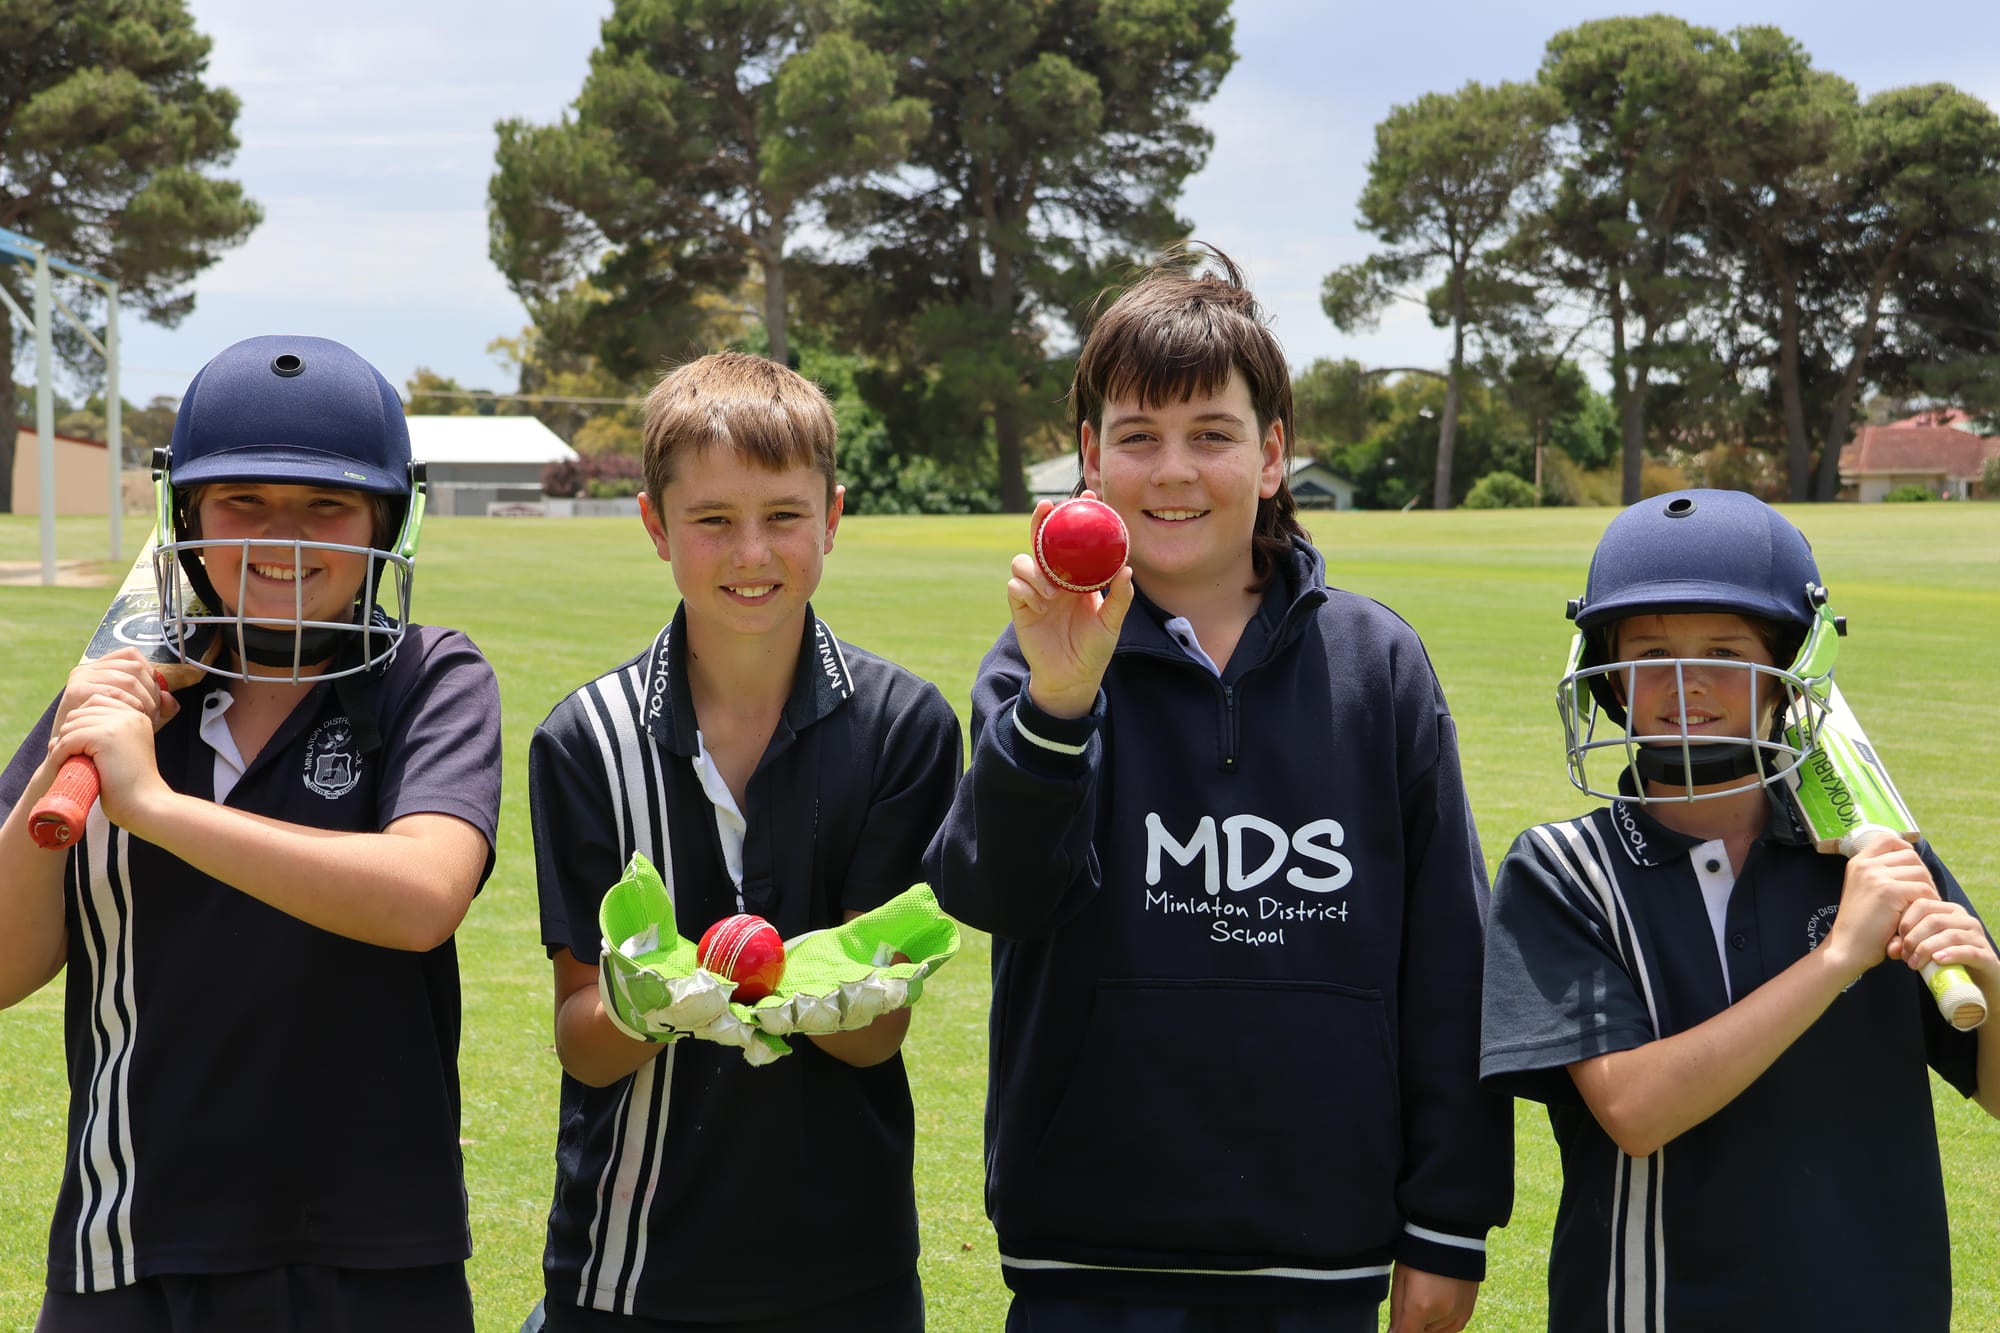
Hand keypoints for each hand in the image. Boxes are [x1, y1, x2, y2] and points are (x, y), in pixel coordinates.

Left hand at [47, 694, 172, 831]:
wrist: (145, 805)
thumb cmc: (130, 787)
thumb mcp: (121, 753)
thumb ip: (104, 736)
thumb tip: (62, 730)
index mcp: (137, 716)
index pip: (96, 702)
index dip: (81, 723)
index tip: (79, 747)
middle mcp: (130, 715)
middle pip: (81, 712)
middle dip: (70, 734)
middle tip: (69, 757)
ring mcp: (119, 723)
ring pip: (72, 724)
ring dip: (63, 744)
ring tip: (68, 763)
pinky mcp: (106, 736)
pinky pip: (68, 739)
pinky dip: (60, 754)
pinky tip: (65, 766)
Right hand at [54, 650, 180, 735]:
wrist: (74, 757)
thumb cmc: (104, 736)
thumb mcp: (134, 716)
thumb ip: (156, 706)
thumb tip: (169, 698)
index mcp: (100, 668)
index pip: (132, 655)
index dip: (150, 674)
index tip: (156, 699)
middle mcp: (88, 668)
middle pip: (134, 667)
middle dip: (151, 690)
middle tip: (154, 713)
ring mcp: (80, 677)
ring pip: (128, 679)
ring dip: (145, 699)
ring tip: (146, 718)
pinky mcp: (74, 690)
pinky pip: (113, 692)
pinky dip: (129, 705)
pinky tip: (132, 718)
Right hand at [1009, 495, 1133, 718]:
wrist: (1072, 677)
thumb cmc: (1094, 649)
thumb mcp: (1112, 623)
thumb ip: (1119, 598)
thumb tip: (1127, 571)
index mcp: (1076, 577)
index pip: (1075, 541)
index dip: (1078, 518)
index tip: (1089, 498)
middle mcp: (1053, 579)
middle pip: (1041, 541)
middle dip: (1041, 520)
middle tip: (1048, 507)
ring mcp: (1035, 592)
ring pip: (1023, 561)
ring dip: (1035, 569)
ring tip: (1052, 592)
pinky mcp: (1020, 608)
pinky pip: (1015, 587)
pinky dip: (1026, 590)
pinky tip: (1041, 604)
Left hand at [1388, 1263, 1478, 1332]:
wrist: (1449, 1233)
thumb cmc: (1418, 1254)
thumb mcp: (1400, 1280)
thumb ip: (1397, 1314)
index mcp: (1420, 1306)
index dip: (1399, 1332)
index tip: (1396, 1327)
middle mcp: (1442, 1314)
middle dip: (1413, 1324)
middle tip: (1411, 1300)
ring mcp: (1458, 1313)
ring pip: (1436, 1332)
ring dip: (1427, 1324)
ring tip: (1424, 1297)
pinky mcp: (1468, 1310)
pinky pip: (1452, 1327)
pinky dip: (1442, 1323)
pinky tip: (1436, 1304)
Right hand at [1822, 834, 1938, 979]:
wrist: (1847, 948)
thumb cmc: (1861, 925)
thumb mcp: (1865, 891)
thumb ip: (1882, 875)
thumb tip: (1915, 864)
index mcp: (1858, 862)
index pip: (1888, 839)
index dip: (1905, 850)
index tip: (1911, 870)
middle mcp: (1865, 864)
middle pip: (1910, 855)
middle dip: (1922, 875)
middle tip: (1921, 896)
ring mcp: (1875, 876)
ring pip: (1920, 872)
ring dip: (1927, 890)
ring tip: (1919, 907)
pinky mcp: (1888, 892)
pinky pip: (1923, 890)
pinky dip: (1927, 903)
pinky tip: (1918, 916)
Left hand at [1893, 897, 1999, 998]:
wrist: (1976, 981)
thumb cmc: (1945, 960)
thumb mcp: (1923, 949)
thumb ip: (1906, 945)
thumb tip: (1892, 949)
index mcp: (1948, 911)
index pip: (1922, 904)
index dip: (1905, 921)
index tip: (1896, 940)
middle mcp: (1964, 919)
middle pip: (1933, 920)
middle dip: (1913, 938)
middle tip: (1904, 956)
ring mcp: (1977, 936)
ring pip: (1949, 935)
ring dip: (1927, 949)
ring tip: (1914, 964)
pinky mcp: (1986, 955)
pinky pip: (1968, 951)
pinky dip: (1951, 954)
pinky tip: (1937, 960)